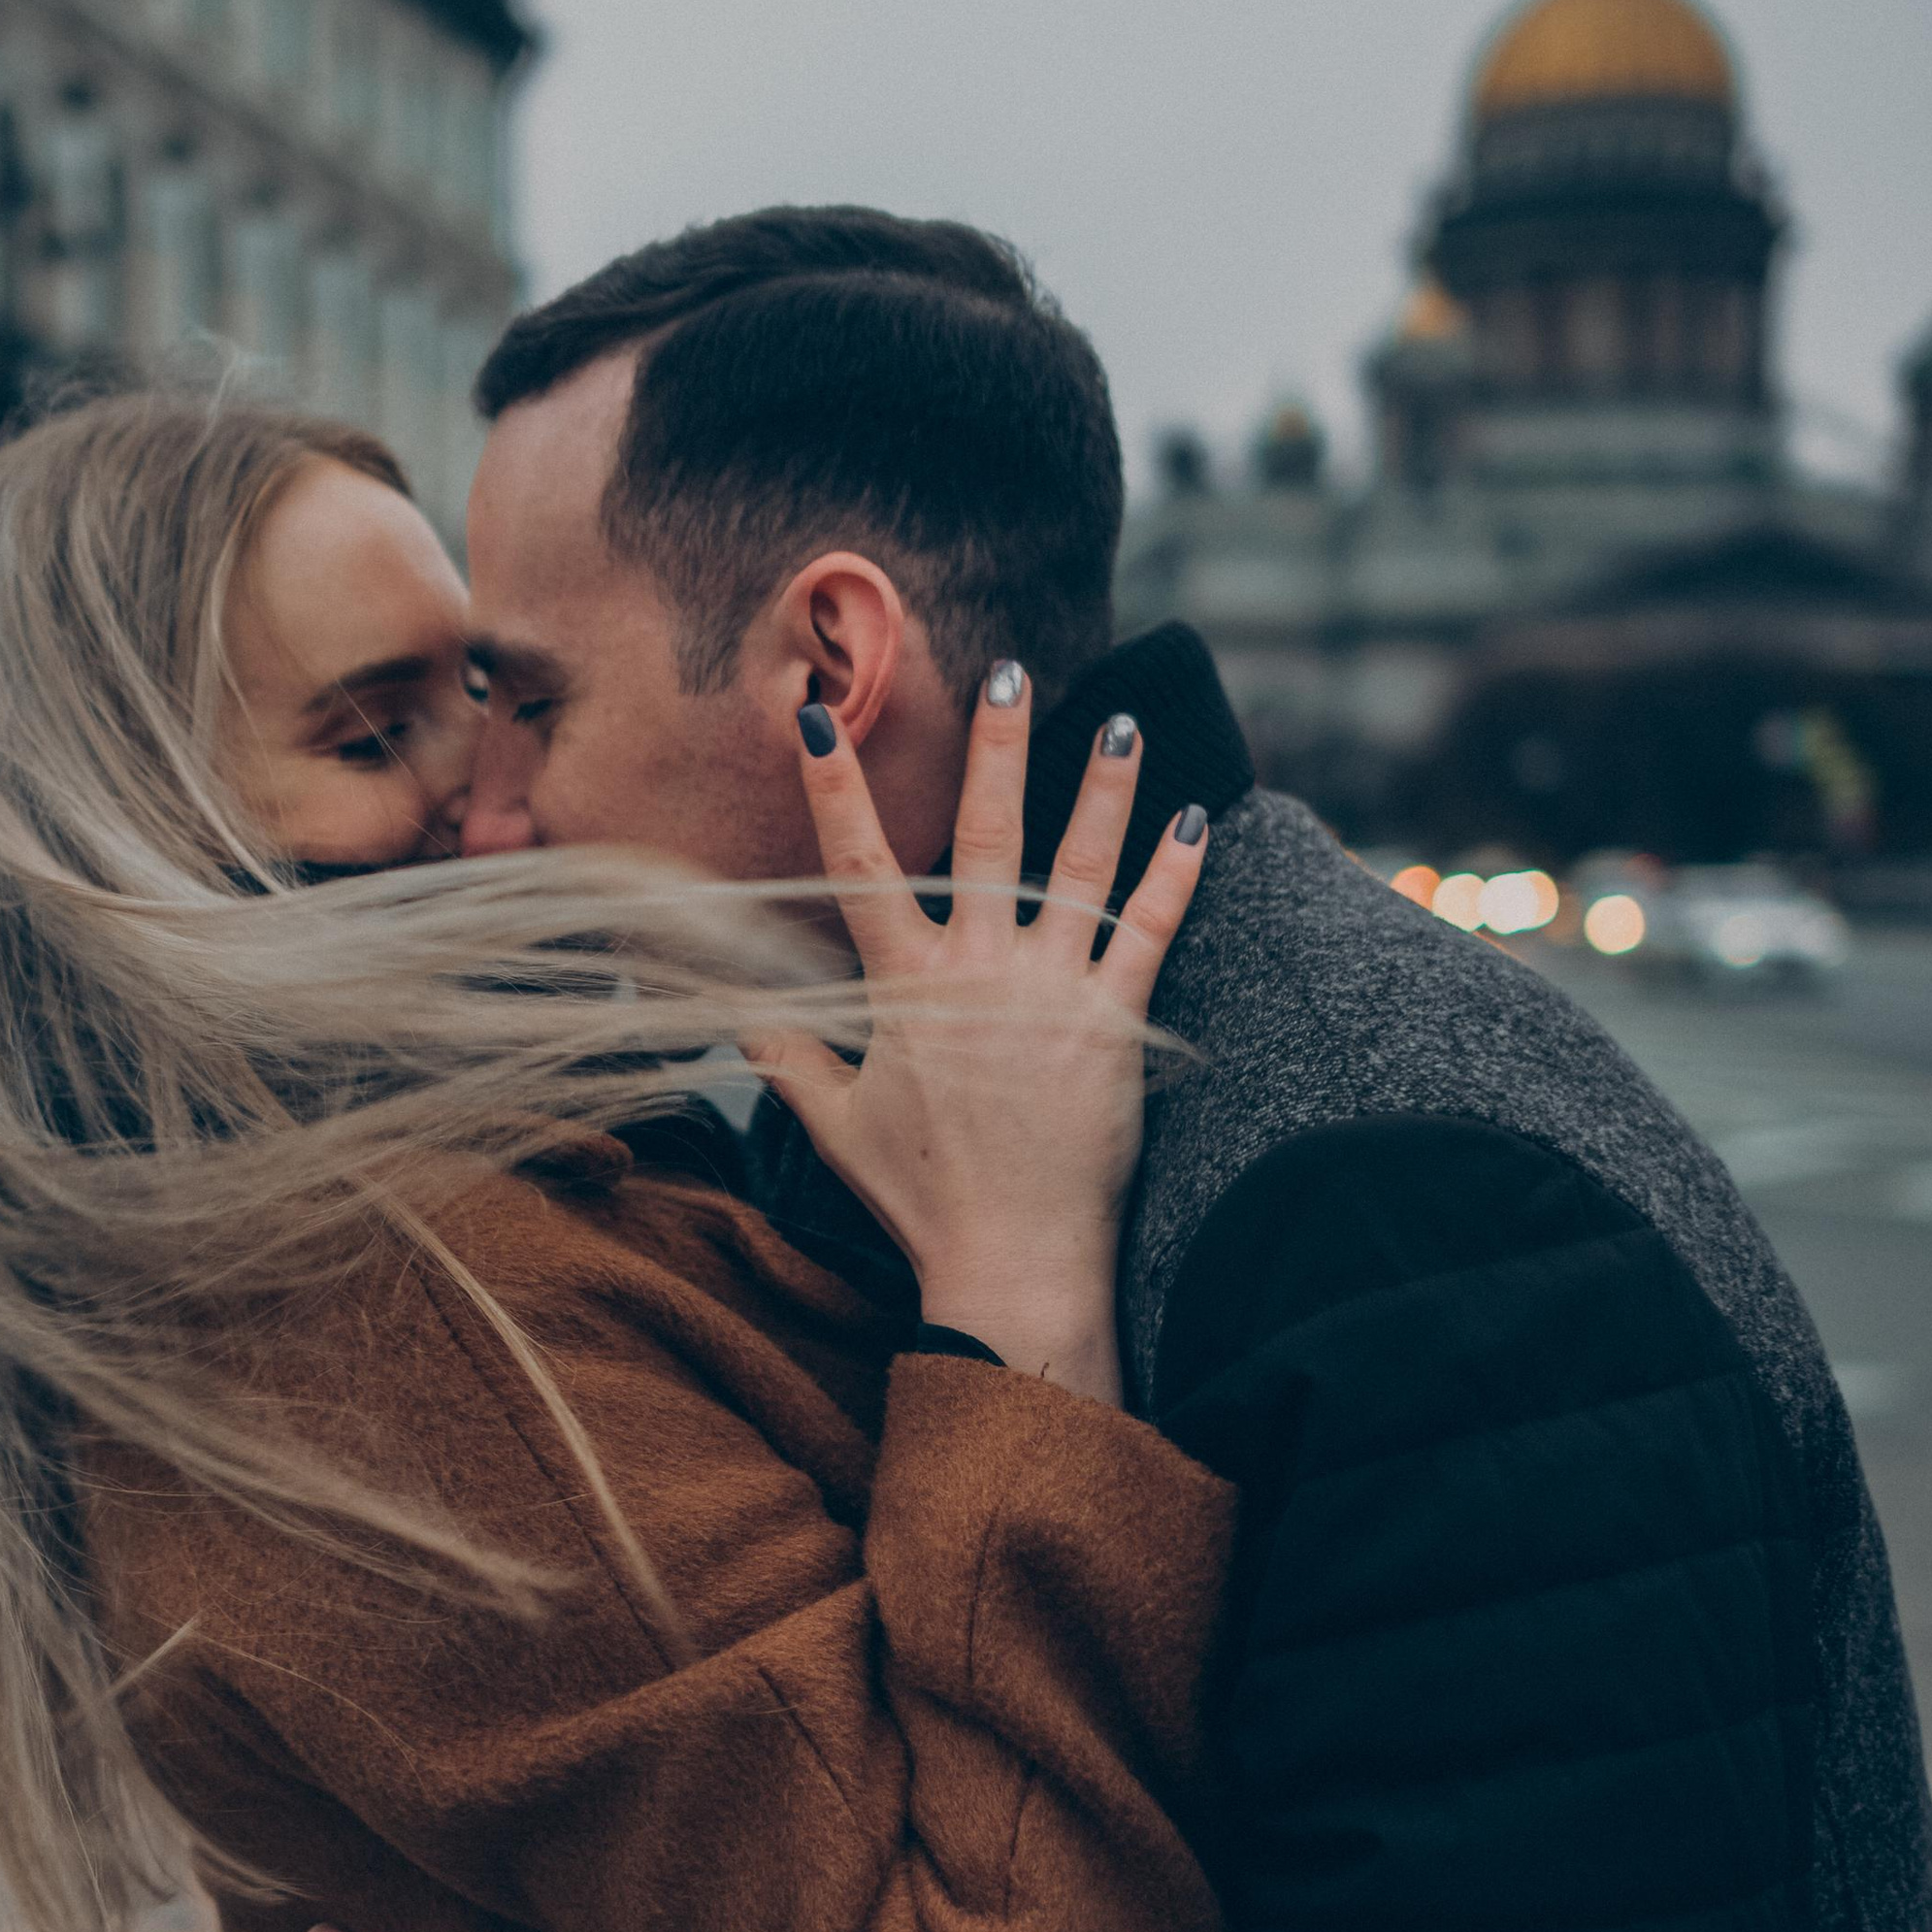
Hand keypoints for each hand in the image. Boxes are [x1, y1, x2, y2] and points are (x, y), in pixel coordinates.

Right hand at [746, 671, 1207, 1406]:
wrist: (1011, 1259)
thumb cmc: (922, 1196)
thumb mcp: (835, 1126)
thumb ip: (787, 1060)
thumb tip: (734, 1018)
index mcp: (903, 985)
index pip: (862, 867)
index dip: (837, 791)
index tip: (820, 720)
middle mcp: (978, 969)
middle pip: (987, 836)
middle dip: (998, 748)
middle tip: (1011, 672)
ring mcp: (1052, 990)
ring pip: (1079, 868)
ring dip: (1102, 790)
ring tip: (1120, 723)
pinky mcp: (1116, 1022)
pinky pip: (1150, 933)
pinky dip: (1176, 876)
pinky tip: (1198, 823)